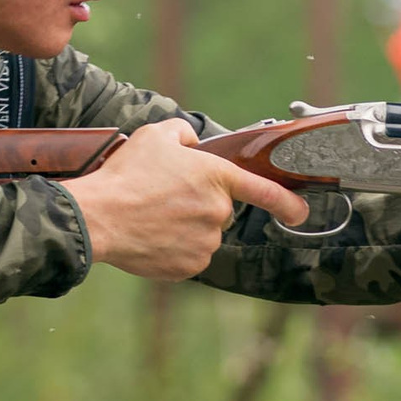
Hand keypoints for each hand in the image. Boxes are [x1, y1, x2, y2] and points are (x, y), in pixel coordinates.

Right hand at [64, 120, 310, 280]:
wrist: (99, 217)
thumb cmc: (127, 174)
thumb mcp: (157, 134)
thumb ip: (185, 134)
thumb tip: (194, 144)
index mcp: (217, 177)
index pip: (265, 191)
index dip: (288, 203)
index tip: (300, 212)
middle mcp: (218, 212)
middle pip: (219, 210)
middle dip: (199, 203)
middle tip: (164, 196)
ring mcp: (205, 243)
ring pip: (204, 234)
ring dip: (185, 226)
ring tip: (152, 215)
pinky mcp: (189, 266)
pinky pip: (189, 255)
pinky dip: (173, 247)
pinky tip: (151, 235)